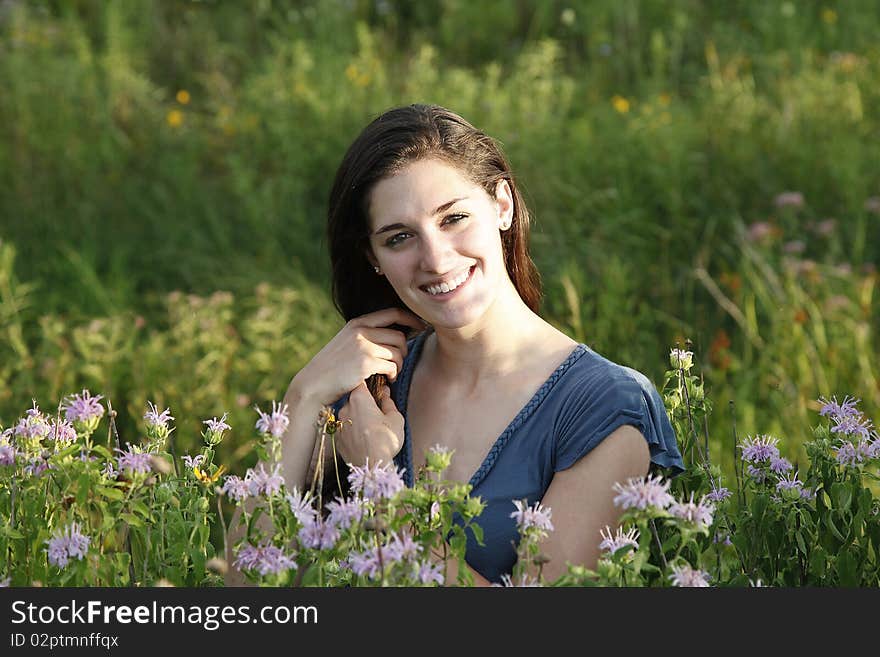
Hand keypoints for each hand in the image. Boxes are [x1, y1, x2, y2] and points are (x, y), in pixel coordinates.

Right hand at [290, 307, 425, 406]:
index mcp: (357, 323)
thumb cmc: (332, 367)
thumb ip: (365, 335)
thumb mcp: (346, 342)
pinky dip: (393, 375)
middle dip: (404, 351)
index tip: (422, 327)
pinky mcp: (366, 363)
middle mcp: (361, 330)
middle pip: (399, 336)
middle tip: (397, 364)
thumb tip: (395, 336)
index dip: (411, 319)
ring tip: (391, 373)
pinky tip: (387, 380)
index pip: (393, 313)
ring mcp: (363, 346)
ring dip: (398, 365)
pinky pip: (392, 366)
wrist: (314, 384)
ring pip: (398, 352)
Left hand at [336, 381, 403, 466]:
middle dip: (364, 403)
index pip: (360, 383)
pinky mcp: (337, 439)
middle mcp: (345, 408)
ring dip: (357, 418)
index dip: (369, 385)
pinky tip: (363, 439)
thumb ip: (389, 403)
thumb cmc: (385, 440)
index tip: (377, 390)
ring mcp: (339, 424)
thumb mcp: (396, 418)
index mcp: (359, 399)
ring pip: (348, 415)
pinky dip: (352, 431)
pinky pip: (345, 429)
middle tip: (377, 412)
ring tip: (371, 428)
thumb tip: (385, 394)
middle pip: (354, 399)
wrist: (372, 466)